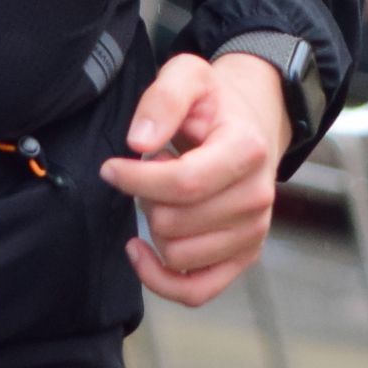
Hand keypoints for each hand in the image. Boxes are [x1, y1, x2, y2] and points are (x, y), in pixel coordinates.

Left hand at [99, 51, 289, 306]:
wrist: (251, 123)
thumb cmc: (213, 103)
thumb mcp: (188, 75)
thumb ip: (163, 99)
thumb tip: (139, 142)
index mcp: (247, 150)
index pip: (184, 183)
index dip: (136, 179)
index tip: (110, 168)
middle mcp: (256, 197)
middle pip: (175, 222)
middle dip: (147, 197)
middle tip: (154, 170)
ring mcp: (252, 232)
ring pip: (178, 255)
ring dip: (155, 227)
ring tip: (164, 194)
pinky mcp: (243, 257)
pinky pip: (196, 291)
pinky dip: (161, 279)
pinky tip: (141, 250)